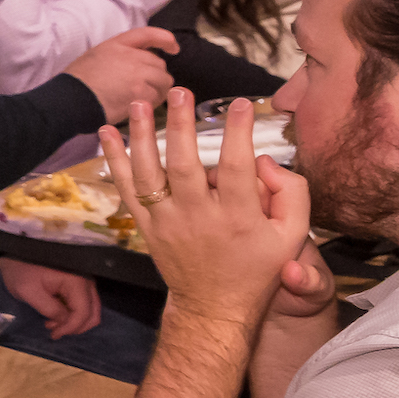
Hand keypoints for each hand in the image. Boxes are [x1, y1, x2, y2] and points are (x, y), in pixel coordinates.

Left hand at [0, 255, 104, 339]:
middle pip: (93, 313)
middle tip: (54, 331)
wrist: (15, 254)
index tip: (54, 335)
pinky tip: (54, 316)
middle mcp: (86, 282)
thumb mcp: (29, 292)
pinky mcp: (78, 285)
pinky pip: (83, 305)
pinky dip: (72, 315)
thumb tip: (65, 322)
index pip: (83, 312)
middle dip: (75, 327)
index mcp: (76, 281)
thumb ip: (50, 309)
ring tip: (51, 324)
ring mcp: (84, 283)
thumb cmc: (20, 271)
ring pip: (90, 311)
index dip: (71, 328)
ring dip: (73, 322)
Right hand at [60, 25, 177, 125]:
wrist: (69, 99)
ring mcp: (137, 74)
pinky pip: (157, 98)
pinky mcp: (140, 93)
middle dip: (156, 76)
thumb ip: (118, 55)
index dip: (165, 39)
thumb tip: (137, 63)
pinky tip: (139, 107)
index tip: (173, 47)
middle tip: (145, 88)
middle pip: (159, 64)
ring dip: (158, 90)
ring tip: (143, 99)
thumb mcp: (94, 56)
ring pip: (163, 81)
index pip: (148, 34)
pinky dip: (152, 103)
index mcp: (117, 45)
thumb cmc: (76, 83)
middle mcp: (130, 56)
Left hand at [97, 90, 314, 328]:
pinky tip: (106, 132)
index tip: (241, 104)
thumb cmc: (258, 267)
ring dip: (142, 135)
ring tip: (142, 102)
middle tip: (180, 91)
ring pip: (149, 174)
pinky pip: (127, 189)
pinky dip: (114, 160)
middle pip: (185, 166)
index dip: (239, 134)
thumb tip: (268, 161)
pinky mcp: (147, 226)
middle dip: (182, 125)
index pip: (236, 168)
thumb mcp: (292, 236)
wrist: (215, 307)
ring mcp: (168, 222)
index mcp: (238, 218)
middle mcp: (199, 218)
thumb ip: (292, 195)